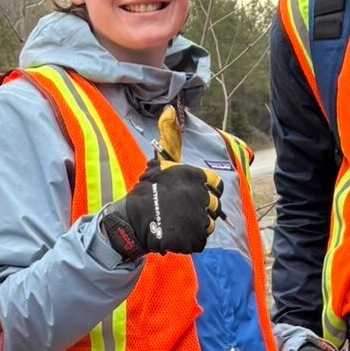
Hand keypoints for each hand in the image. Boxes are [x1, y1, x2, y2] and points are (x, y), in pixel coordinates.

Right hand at [100, 104, 222, 259]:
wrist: (132, 219)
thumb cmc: (146, 191)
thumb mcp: (160, 163)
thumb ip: (170, 141)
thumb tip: (169, 110)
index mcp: (197, 177)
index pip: (217, 186)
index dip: (205, 191)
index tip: (190, 196)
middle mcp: (202, 196)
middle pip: (213, 206)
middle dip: (199, 209)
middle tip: (180, 211)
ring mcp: (199, 218)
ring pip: (208, 224)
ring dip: (195, 225)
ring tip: (177, 223)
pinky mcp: (195, 237)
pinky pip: (200, 240)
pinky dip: (189, 240)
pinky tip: (176, 234)